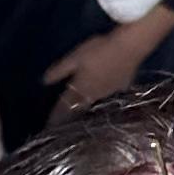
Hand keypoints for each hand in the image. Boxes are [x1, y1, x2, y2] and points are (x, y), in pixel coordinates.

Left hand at [46, 8, 173, 117]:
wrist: (129, 48)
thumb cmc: (98, 50)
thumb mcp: (75, 57)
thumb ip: (60, 70)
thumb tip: (44, 81)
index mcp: (80, 87)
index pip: (65, 105)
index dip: (56, 116)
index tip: (50, 126)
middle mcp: (94, 94)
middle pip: (80, 108)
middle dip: (72, 116)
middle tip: (65, 126)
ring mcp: (109, 92)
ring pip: (95, 103)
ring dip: (87, 109)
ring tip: (83, 114)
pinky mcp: (122, 87)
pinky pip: (110, 95)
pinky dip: (104, 98)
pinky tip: (106, 96)